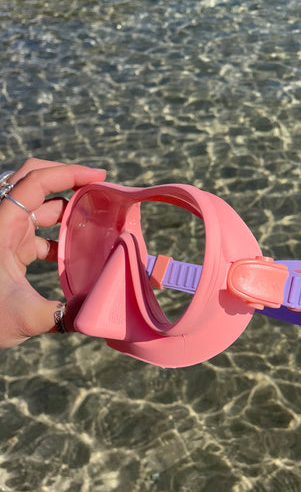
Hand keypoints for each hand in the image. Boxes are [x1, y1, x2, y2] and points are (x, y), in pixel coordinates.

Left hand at [0, 158, 105, 346]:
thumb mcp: (24, 318)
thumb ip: (64, 313)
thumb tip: (98, 309)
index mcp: (2, 227)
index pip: (36, 182)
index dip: (69, 173)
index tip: (99, 176)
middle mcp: (2, 222)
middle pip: (33, 180)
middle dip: (66, 176)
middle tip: (97, 184)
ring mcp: (5, 234)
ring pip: (38, 205)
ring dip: (65, 205)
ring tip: (94, 214)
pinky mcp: (9, 247)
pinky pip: (37, 229)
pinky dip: (58, 231)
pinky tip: (76, 246)